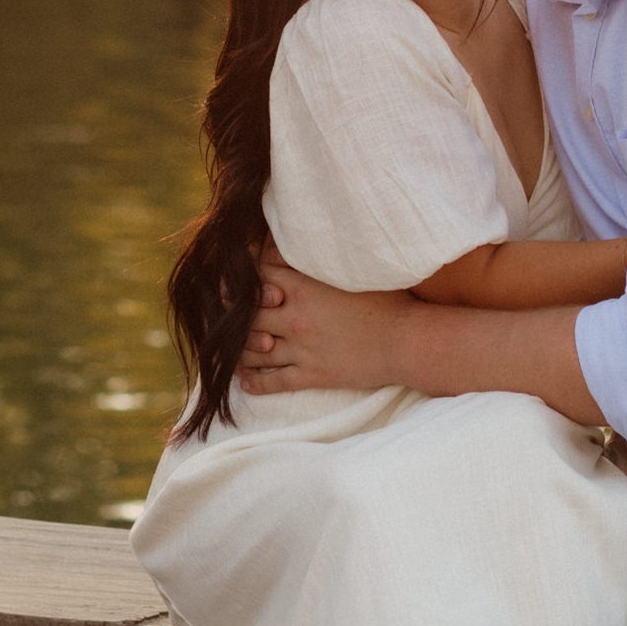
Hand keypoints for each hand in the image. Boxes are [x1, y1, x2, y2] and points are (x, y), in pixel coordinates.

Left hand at [238, 251, 415, 394]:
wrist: (407, 342)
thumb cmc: (388, 301)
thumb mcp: (353, 271)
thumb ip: (323, 259)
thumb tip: (307, 242)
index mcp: (305, 289)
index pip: (259, 277)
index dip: (243, 274)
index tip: (234, 275)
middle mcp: (296, 319)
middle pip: (247, 315)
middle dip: (231, 314)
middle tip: (219, 314)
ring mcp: (302, 350)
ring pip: (254, 352)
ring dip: (238, 350)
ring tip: (228, 349)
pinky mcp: (312, 375)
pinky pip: (273, 382)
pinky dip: (255, 382)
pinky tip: (245, 379)